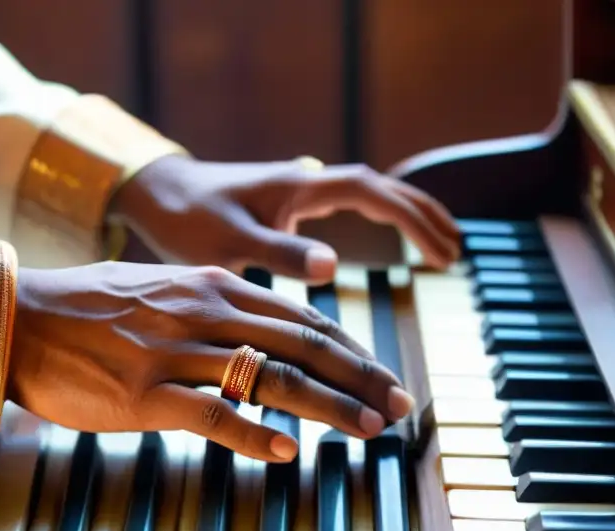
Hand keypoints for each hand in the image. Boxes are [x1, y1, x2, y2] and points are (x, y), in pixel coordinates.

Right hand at [7, 262, 415, 461]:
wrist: (19, 317)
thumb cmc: (94, 309)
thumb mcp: (167, 290)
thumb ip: (223, 310)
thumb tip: (273, 341)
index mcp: (215, 287)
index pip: (304, 319)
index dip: (354, 351)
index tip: (387, 378)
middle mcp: (205, 313)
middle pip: (304, 345)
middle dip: (361, 377)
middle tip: (401, 406)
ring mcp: (175, 353)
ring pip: (271, 377)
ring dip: (329, 406)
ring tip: (369, 429)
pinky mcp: (142, 395)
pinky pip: (210, 414)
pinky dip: (253, 434)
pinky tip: (286, 453)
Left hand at [108, 155, 461, 282]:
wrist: (158, 193)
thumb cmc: (187, 218)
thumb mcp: (229, 242)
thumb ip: (279, 253)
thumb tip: (333, 266)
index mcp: (299, 186)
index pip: (371, 193)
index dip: (409, 220)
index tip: (436, 251)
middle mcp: (309, 181)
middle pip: (384, 188)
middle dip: (423, 218)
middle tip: (456, 253)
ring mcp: (305, 189)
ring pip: (374, 194)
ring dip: (410, 215)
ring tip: (444, 246)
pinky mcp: (297, 203)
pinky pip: (356, 204)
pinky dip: (385, 218)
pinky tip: (395, 238)